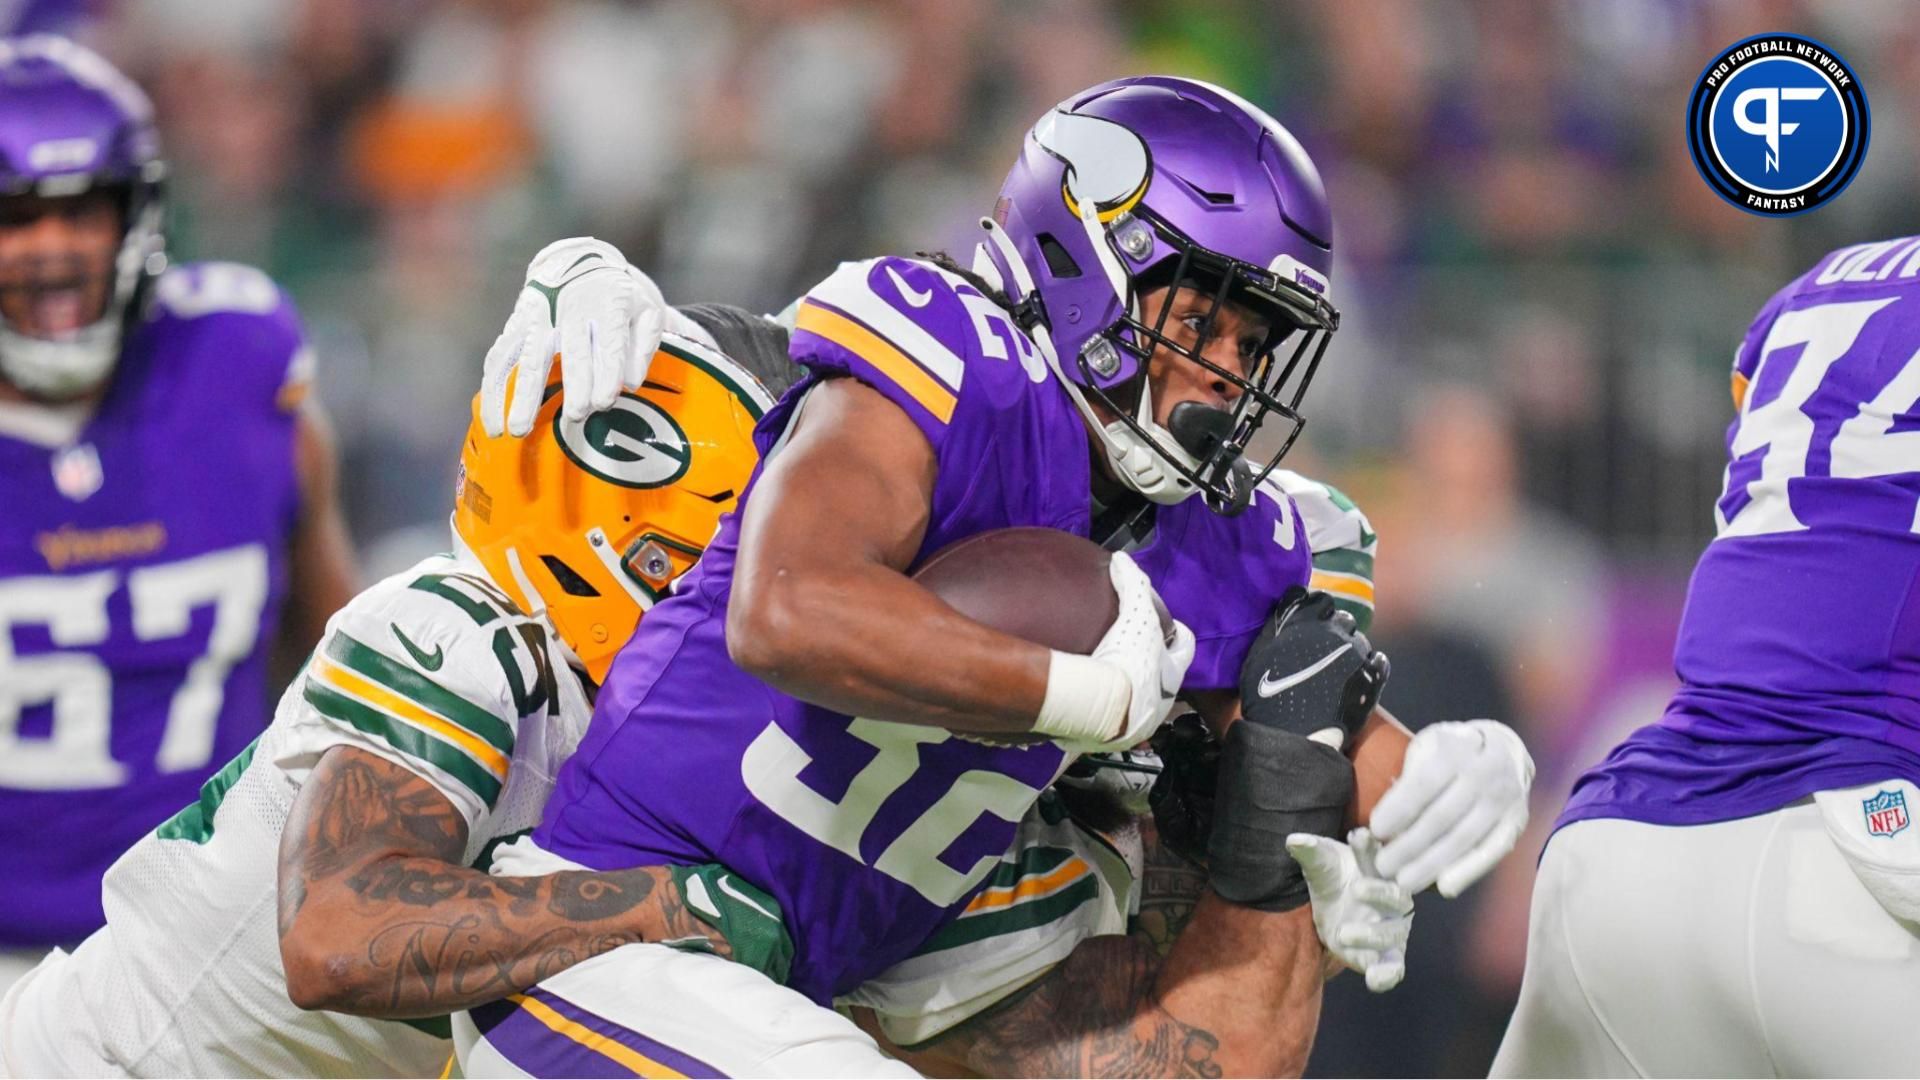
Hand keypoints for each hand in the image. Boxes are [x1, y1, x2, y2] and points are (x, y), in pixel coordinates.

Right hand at [479, 236, 665, 436]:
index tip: (604, 402)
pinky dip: (493, 391)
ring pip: (528, 358)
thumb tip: (631, 383)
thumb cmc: (619, 298)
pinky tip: (494, 422)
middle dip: (574, 384)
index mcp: (609, 303)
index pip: (609, 342)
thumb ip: (644, 346)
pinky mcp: (515, 326)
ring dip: (521, 395)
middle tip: (576, 416)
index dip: (607, 372)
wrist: (579, 261)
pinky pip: (500, 359)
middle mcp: (570, 309)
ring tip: (517, 430)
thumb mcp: (647, 310)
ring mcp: (538, 317)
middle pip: (571, 351)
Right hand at [1036, 552, 1193, 751]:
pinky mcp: (1112, 739)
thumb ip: (1132, 586)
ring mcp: (1140, 723)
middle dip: (1156, 667)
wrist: (1100, 710)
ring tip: (1109, 679)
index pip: (1187, 646)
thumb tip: (1123, 560)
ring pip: (1141, 704)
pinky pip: (1111, 724)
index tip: (1167, 626)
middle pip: (1166, 678)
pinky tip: (1088, 704)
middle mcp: (1163, 700)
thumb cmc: (1127, 663)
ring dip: (1130, 693)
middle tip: (1136, 652)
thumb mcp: (1135, 617)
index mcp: (1173, 671)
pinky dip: (1104, 714)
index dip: (1177, 634)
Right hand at [1238, 588, 1388, 748]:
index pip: (1317, 599)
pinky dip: (1370, 666)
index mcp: (1304, 622)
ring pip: (1359, 639)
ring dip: (1350, 649)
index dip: (1314, 610)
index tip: (1309, 623)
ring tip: (1340, 670)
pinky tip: (1359, 676)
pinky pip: (1378, 660)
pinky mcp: (1373, 675)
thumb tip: (1283, 612)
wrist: (1295, 735)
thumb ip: (1274, 629)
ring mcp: (1356, 652)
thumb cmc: (1268, 698)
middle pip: (1341, 618)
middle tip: (1323, 650)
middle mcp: (1333, 630)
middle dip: (1334, 629)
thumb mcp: (1259, 656)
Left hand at [1287, 828, 1411, 991]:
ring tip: (1343, 933)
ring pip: (1391, 933)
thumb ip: (1311, 852)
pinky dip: (1386, 975)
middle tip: (1358, 889)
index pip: (1380, 856)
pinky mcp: (1386, 956)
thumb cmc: (1334, 879)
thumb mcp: (1321, 865)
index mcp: (1382, 871)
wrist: (1332, 911)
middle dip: (1380, 892)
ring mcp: (1392, 929)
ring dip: (1372, 934)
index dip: (1370, 848)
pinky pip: (1393, 968)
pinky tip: (1374, 979)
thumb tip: (1293, 839)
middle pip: (1396, 895)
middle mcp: (1394, 900)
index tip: (1357, 836)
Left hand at [1371, 719, 1533, 896]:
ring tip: (1403, 882)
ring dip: (1431, 864)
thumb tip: (1383, 818)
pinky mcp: (1515, 823)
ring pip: (1464, 839)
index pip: (1423, 784)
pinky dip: (1468, 871)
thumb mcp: (1429, 745)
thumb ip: (1409, 774)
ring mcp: (1504, 801)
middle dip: (1409, 845)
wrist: (1507, 751)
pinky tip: (1444, 887)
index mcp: (1456, 751)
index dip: (1398, 809)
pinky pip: (1491, 852)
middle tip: (1382, 866)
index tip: (1374, 830)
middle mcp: (1484, 775)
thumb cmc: (1453, 751)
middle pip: (1442, 818)